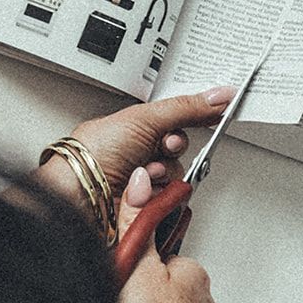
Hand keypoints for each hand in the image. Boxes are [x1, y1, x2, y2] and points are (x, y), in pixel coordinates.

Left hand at [37, 87, 234, 213]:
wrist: (82, 194)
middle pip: (177, 150)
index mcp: (131, 130)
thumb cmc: (95, 154)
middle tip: (160, 146)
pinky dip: (161, 194)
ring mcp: (141, 182)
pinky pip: (173, 200)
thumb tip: (220, 95)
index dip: (185, 121)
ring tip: (143, 172)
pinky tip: (144, 190)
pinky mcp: (147, 207)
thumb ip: (186, 107)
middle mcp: (136, 154)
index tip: (209, 115)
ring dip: (163, 173)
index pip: (171, 122)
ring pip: (177, 176)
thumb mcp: (145, 119)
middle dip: (171, 148)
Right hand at [113, 173, 216, 302]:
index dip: (137, 259)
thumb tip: (141, 182)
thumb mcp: (136, 265)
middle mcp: (203, 298)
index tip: (124, 271)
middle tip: (122, 300)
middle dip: (140, 289)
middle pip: (161, 281)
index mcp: (194, 270)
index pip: (161, 250)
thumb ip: (137, 223)